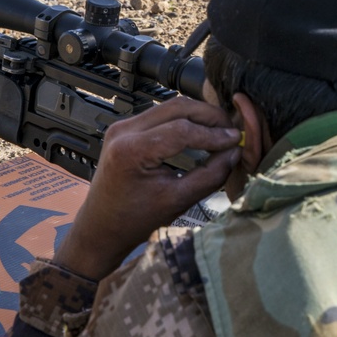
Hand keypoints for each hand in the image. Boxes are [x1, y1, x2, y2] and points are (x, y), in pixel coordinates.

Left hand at [56, 97, 241, 281]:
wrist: (100, 229)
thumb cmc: (133, 221)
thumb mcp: (177, 201)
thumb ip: (210, 175)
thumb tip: (235, 153)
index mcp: (132, 150)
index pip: (183, 129)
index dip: (214, 133)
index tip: (236, 139)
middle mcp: (124, 130)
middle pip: (178, 107)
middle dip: (209, 116)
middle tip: (231, 130)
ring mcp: (122, 126)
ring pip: (170, 106)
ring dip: (198, 116)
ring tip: (220, 132)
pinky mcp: (125, 129)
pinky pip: (161, 115)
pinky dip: (184, 120)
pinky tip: (200, 132)